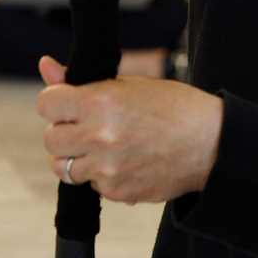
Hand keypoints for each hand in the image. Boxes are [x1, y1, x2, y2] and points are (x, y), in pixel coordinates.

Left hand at [37, 55, 222, 203]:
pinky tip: (127, 161)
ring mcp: (106, 168)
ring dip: (79, 158)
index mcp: (101, 103)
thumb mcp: (131, 85)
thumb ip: (83, 81)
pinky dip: (102, 176)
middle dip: (65, 132)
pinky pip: (91, 186)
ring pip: (64, 168)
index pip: (46, 104)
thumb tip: (46, 65)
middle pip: (50, 139)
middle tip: (89, 126)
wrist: (212, 143)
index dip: (57, 102)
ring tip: (108, 146)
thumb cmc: (176, 107)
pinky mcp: (116, 192)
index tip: (68, 105)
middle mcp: (99, 137)